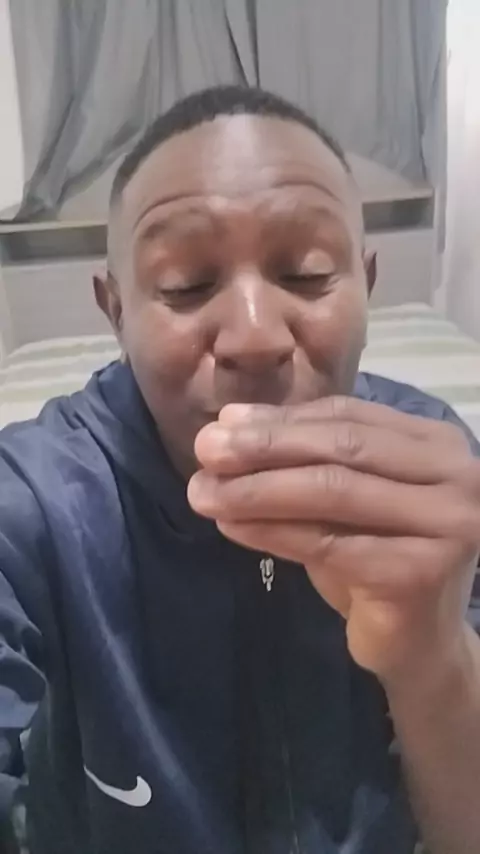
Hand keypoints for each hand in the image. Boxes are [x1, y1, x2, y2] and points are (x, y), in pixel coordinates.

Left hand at [188, 397, 479, 684]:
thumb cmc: (378, 558)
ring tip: (204, 491)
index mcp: (437, 445)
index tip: (224, 422)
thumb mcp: (345, 496)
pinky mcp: (418, 573)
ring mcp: (446, 524)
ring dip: (257, 488)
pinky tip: (230, 527)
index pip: (349, 416)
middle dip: (266, 446)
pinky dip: (271, 531)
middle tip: (205, 449)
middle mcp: (456, 476)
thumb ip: (304, 459)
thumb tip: (227, 423)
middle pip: (342, 447)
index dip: (283, 418)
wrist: (419, 643)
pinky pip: (327, 542)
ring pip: (332, 491)